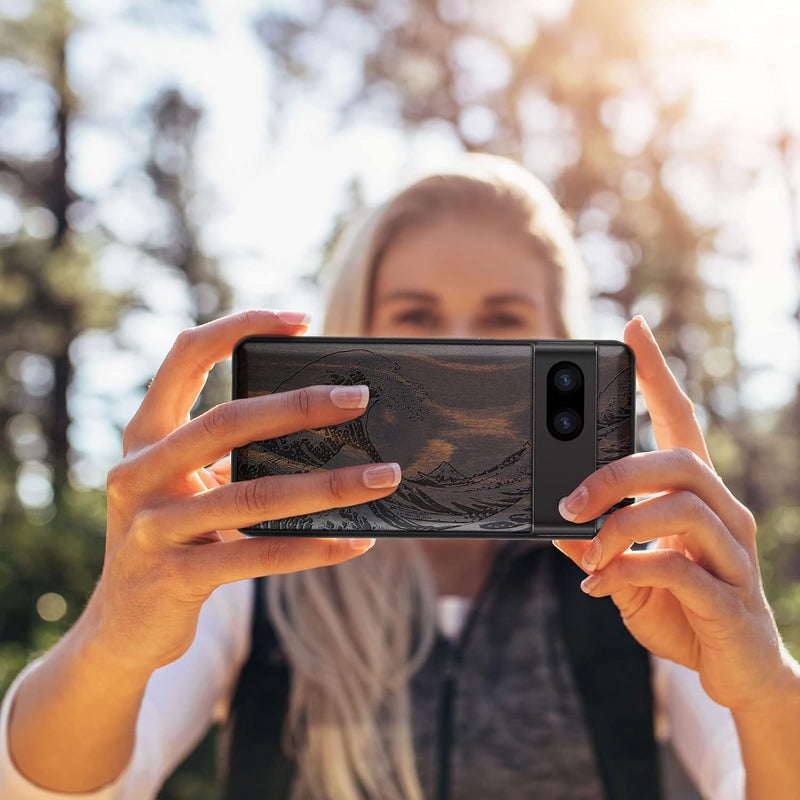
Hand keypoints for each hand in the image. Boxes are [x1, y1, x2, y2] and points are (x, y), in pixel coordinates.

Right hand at [86, 310, 400, 673]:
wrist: (121, 626)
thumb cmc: (172, 537)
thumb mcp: (186, 485)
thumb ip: (229, 455)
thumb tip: (322, 428)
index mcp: (145, 435)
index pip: (186, 357)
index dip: (239, 327)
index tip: (300, 319)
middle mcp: (139, 472)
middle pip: (227, 422)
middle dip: (299, 406)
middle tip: (360, 398)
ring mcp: (152, 527)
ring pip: (254, 495)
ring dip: (329, 485)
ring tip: (383, 476)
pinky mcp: (174, 577)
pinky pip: (258, 556)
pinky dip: (314, 548)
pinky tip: (357, 541)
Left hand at [553, 315, 796, 713]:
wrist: (735, 673)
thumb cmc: (680, 608)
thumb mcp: (625, 570)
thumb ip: (594, 544)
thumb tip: (553, 523)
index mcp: (696, 497)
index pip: (680, 421)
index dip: (658, 374)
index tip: (633, 329)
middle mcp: (724, 514)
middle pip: (679, 461)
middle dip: (615, 474)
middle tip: (568, 502)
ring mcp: (734, 556)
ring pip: (682, 508)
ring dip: (619, 527)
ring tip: (586, 552)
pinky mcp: (731, 600)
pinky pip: (679, 569)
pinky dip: (629, 570)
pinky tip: (601, 585)